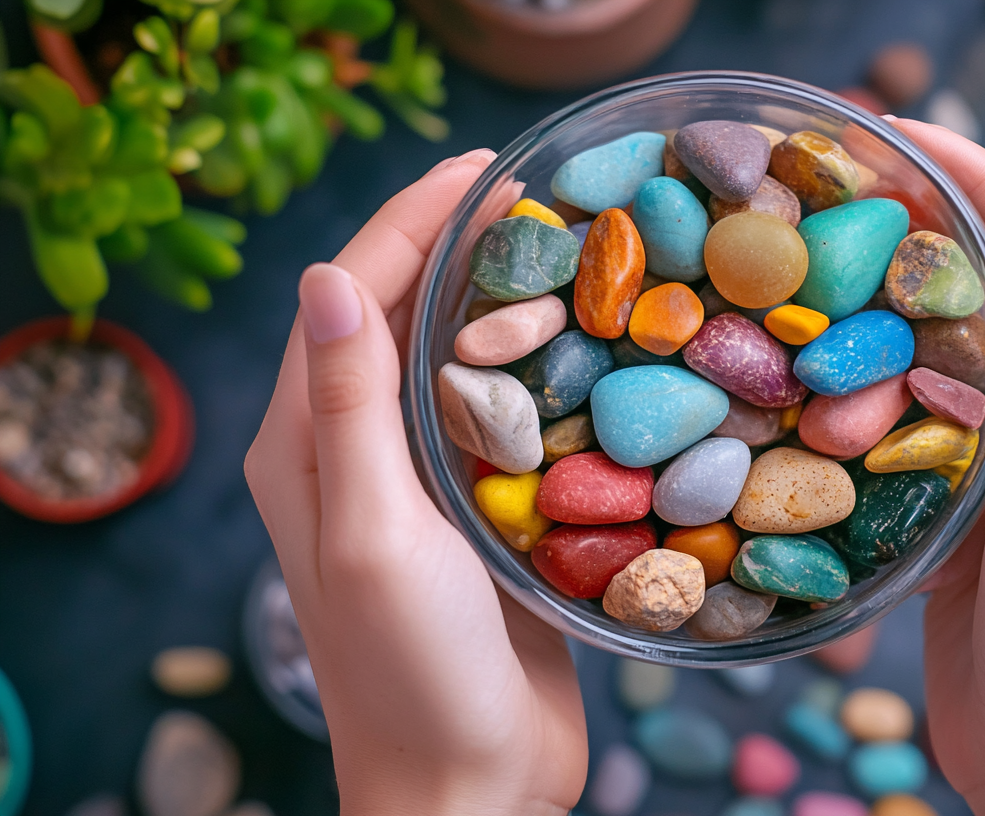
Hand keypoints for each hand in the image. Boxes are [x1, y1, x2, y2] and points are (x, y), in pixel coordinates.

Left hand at [245, 150, 586, 815]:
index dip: (412, 219)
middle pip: (405, 315)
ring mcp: (421, 482)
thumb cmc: (409, 672)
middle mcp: (356, 451)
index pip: (351, 295)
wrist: (469, 784)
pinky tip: (596, 343)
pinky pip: (506, 416)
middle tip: (543, 193)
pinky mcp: (481, 512)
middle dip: (462, 244)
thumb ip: (347, 409)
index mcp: (306, 445)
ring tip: (577, 247)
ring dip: (507, 298)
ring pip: (459, 360)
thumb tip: (328, 276)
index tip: (486, 166)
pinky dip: (543, 369)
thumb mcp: (372, 535)